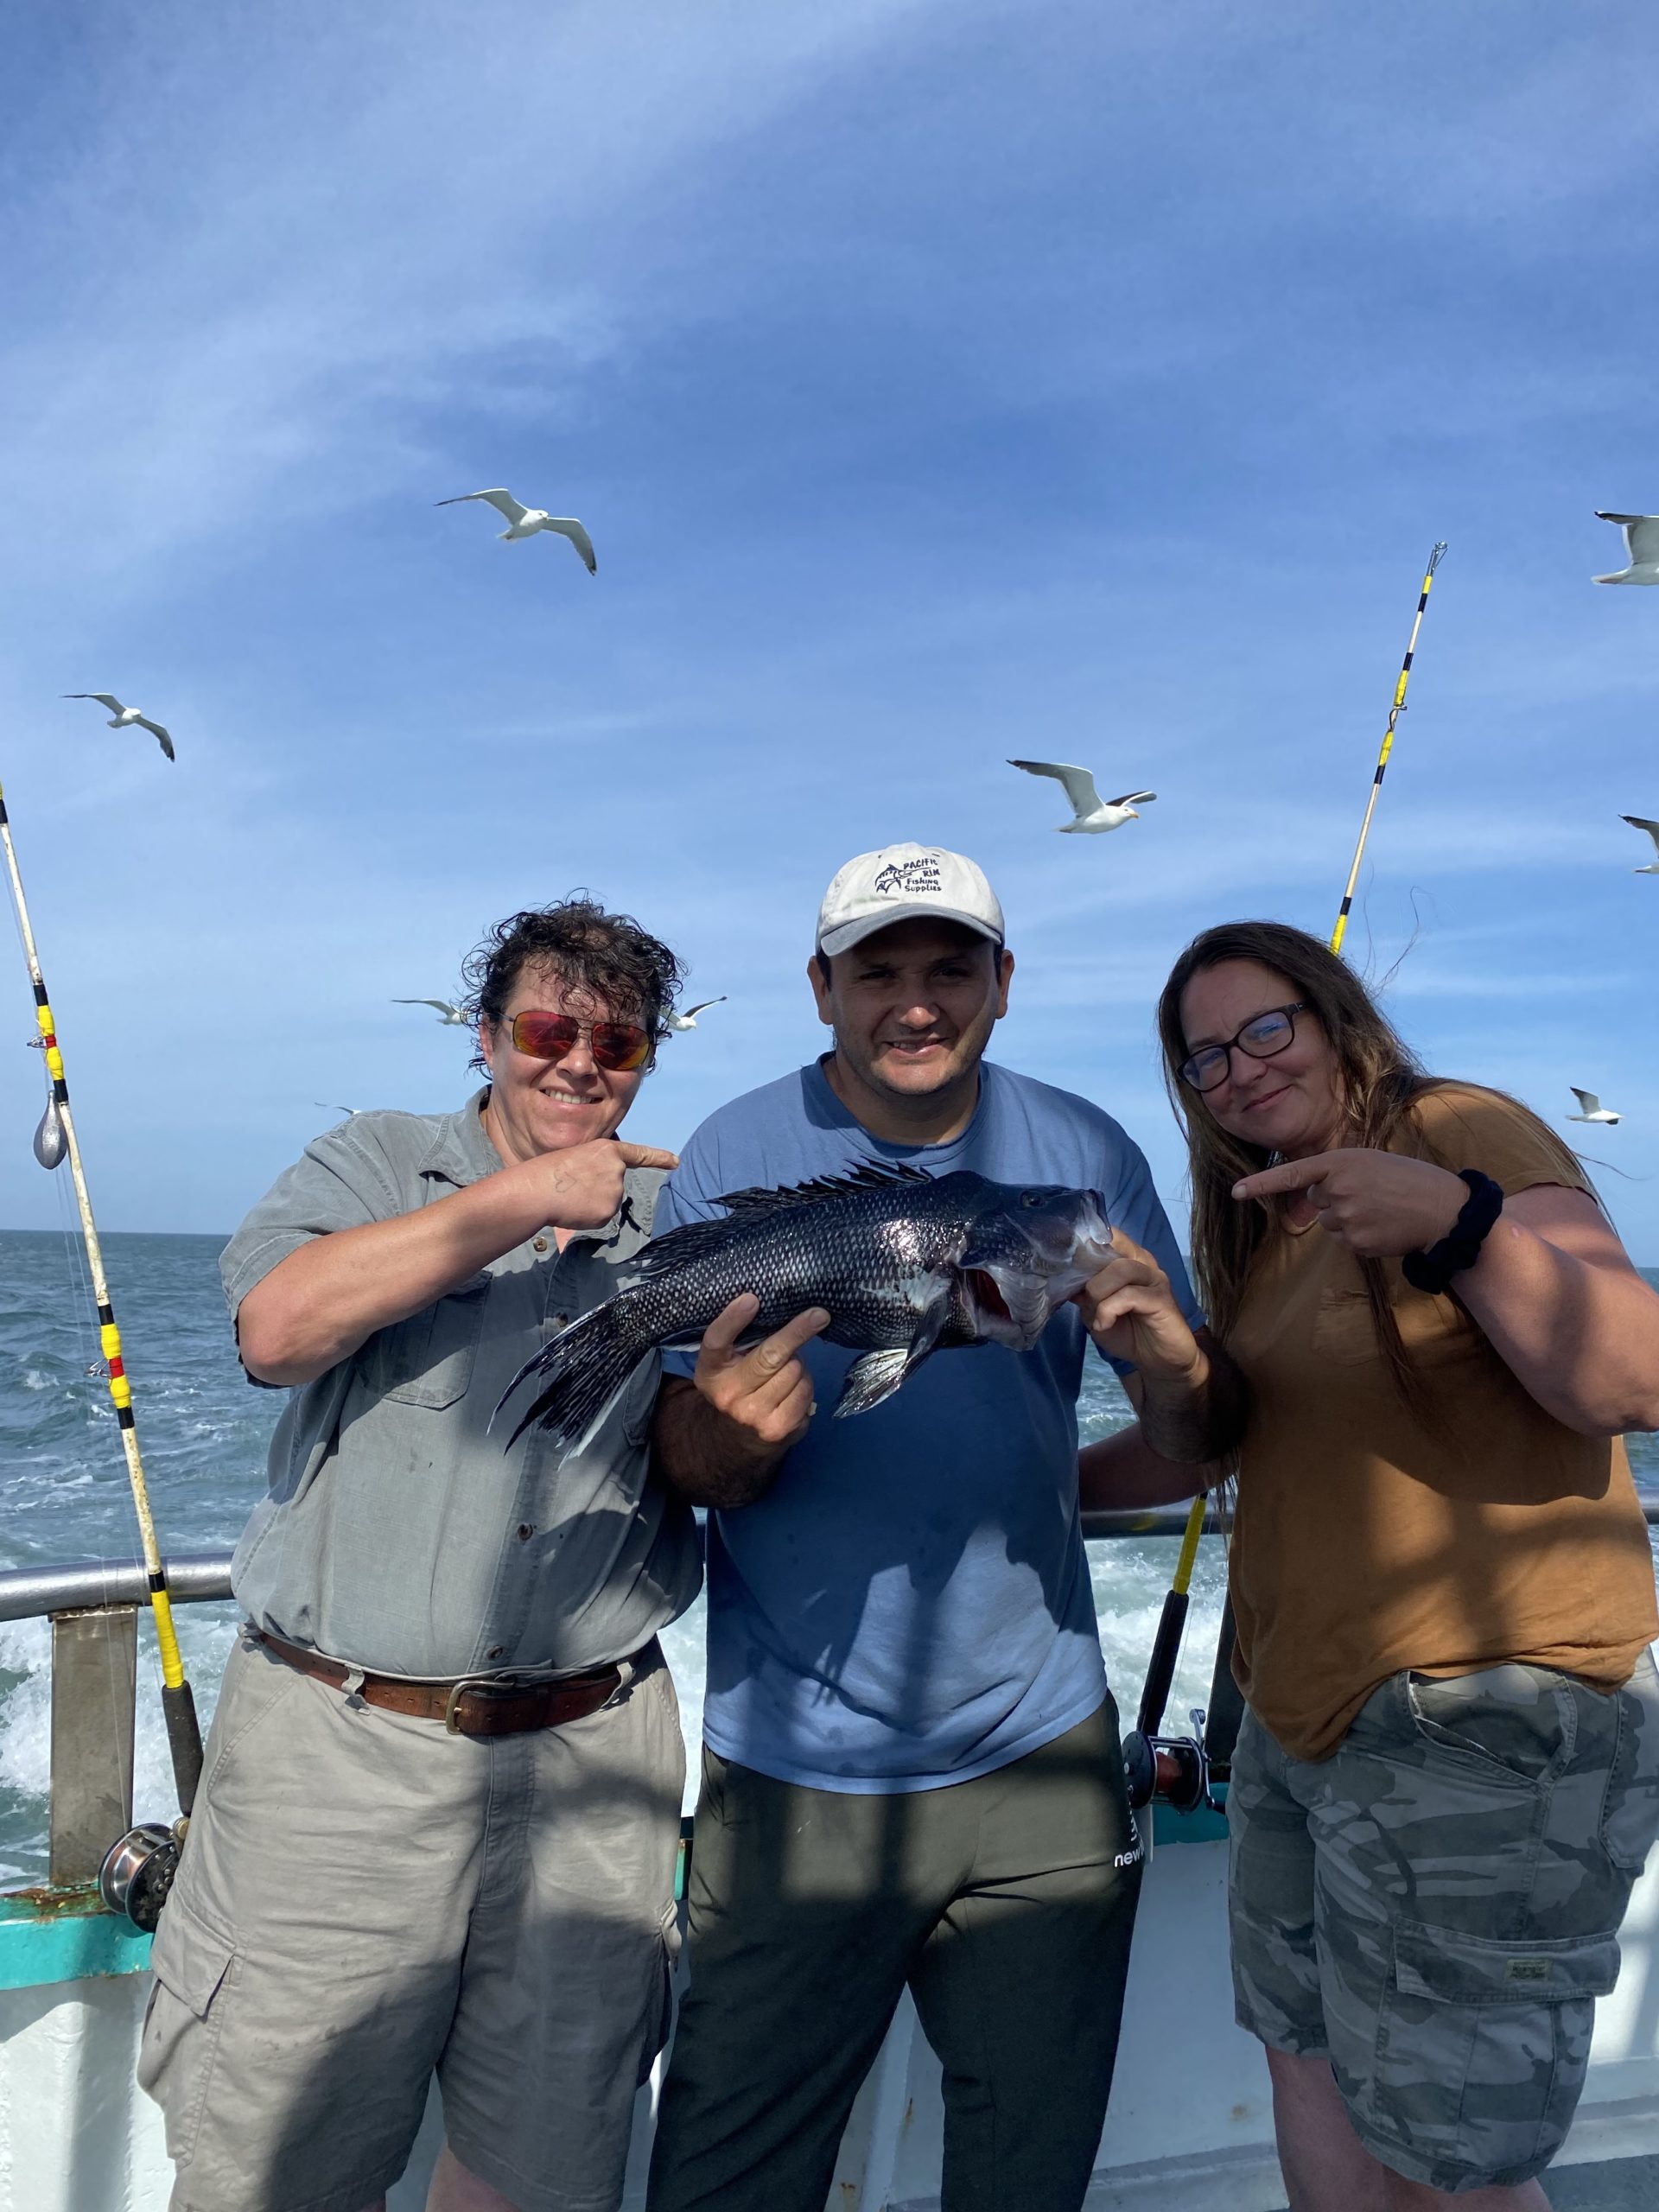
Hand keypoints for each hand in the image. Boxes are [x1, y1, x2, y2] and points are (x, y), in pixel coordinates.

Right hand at [527, 1139, 678, 1232]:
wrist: (539, 1190)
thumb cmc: (548, 1172)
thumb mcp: (577, 1158)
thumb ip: (596, 1168)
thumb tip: (599, 1190)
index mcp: (607, 1151)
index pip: (638, 1154)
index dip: (658, 1158)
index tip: (677, 1161)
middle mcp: (617, 1170)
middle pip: (615, 1185)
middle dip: (598, 1189)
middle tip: (573, 1186)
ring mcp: (615, 1192)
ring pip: (608, 1202)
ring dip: (592, 1203)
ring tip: (570, 1196)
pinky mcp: (608, 1212)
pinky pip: (602, 1217)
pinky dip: (589, 1217)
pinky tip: (574, 1209)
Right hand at [692, 1295, 830, 1462]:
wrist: (737, 1437)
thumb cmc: (738, 1384)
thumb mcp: (728, 1363)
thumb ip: (743, 1339)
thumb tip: (784, 1309)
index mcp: (710, 1370)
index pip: (716, 1341)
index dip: (732, 1319)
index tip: (752, 1299)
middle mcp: (727, 1393)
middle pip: (769, 1356)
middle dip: (797, 1332)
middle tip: (819, 1314)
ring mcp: (752, 1414)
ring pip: (794, 1371)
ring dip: (798, 1363)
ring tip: (787, 1368)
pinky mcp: (777, 1428)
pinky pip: (805, 1391)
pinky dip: (805, 1383)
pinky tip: (793, 1387)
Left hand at [1073, 1228, 1202, 1382]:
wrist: (1159, 1360)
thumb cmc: (1129, 1333)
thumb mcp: (1096, 1314)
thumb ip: (1084, 1295)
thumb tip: (1066, 1281)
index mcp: (1128, 1260)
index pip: (1108, 1236)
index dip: (1085, 1244)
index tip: (1065, 1263)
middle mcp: (1143, 1262)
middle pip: (1110, 1248)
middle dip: (1089, 1276)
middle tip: (1084, 1300)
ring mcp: (1155, 1278)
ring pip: (1119, 1270)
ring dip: (1098, 1294)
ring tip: (1097, 1316)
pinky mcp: (1162, 1298)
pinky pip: (1128, 1295)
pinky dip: (1108, 1310)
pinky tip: (1104, 1324)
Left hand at [1231, 1150, 1466, 1257]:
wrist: (1444, 1209)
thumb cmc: (1408, 1179)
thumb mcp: (1370, 1161)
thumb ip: (1338, 1173)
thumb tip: (1317, 1197)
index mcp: (1341, 1162)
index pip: (1292, 1174)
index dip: (1261, 1184)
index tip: (1235, 1192)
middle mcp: (1338, 1190)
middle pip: (1316, 1200)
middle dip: (1336, 1198)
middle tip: (1371, 1193)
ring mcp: (1346, 1218)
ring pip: (1329, 1223)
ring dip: (1347, 1218)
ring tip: (1380, 1210)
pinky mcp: (1356, 1242)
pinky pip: (1344, 1241)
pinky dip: (1360, 1236)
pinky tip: (1383, 1227)